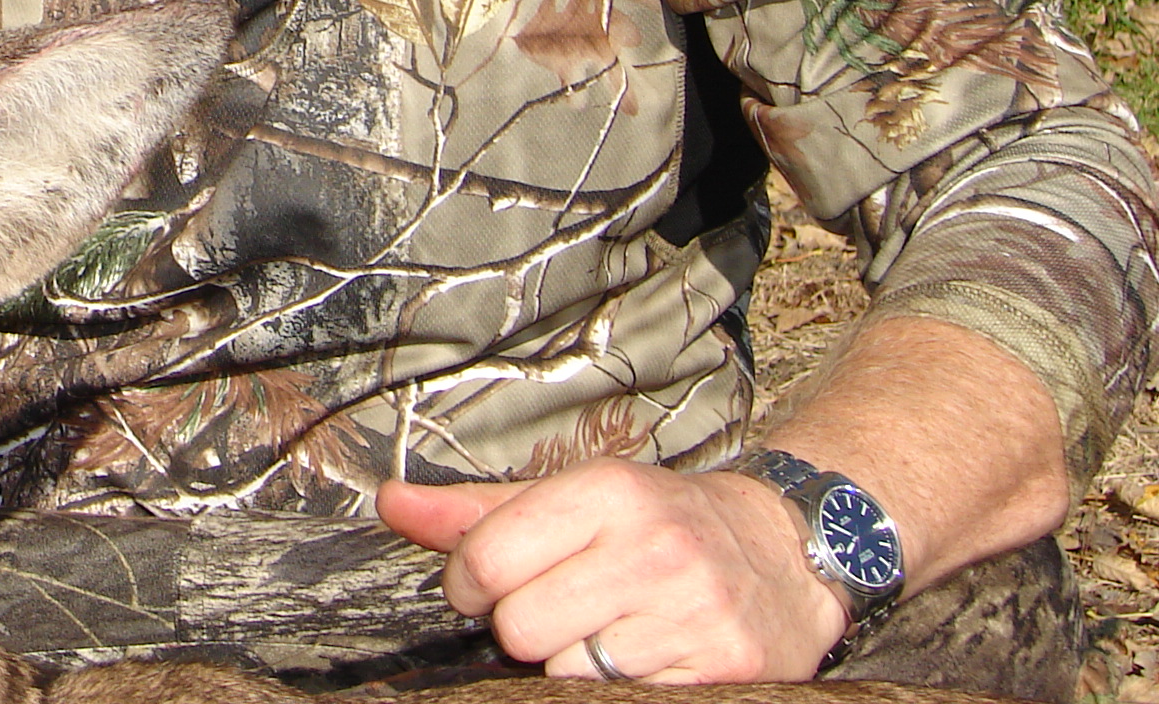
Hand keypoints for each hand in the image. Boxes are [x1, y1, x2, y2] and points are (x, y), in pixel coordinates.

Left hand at [377, 460, 850, 682]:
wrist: (785, 551)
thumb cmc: (659, 520)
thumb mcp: (573, 495)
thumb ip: (477, 510)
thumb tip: (391, 505)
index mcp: (606, 493)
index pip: (487, 561)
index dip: (470, 585)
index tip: (487, 585)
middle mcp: (651, 550)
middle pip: (520, 627)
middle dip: (522, 626)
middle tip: (555, 608)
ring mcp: (690, 615)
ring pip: (567, 672)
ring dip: (570, 660)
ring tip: (603, 628)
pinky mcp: (723, 670)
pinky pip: (623, 696)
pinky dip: (619, 684)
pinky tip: (641, 655)